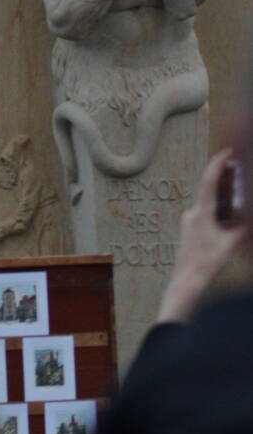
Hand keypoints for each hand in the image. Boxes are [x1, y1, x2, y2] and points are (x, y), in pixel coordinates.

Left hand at [158, 147, 252, 322]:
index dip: (218, 164)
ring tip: (236, 194)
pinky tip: (228, 220)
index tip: (227, 153)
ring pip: (210, 204)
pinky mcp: (190, 229)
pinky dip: (219, 213)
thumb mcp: (231, 243)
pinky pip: (207, 215)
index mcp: (201, 212)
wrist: (187, 280)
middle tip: (236, 167)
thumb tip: (250, 220)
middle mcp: (193, 212)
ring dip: (223, 199)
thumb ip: (243, 228)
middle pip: (211, 191)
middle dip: (224, 179)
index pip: (209, 182)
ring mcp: (189, 221)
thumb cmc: (207, 262)